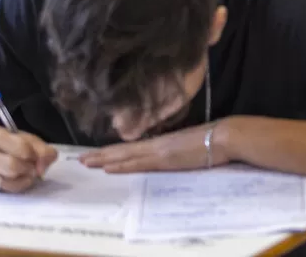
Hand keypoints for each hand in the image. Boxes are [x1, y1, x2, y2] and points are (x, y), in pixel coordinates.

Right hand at [0, 125, 57, 192]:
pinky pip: (7, 189)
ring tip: (27, 171)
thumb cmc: (1, 138)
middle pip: (14, 167)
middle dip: (30, 168)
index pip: (21, 149)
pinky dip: (19, 184)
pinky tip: (19, 177)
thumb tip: (48, 162)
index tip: (38, 155)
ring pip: (11, 182)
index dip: (35, 154)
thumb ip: (39, 147)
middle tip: (34, 165)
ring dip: (26, 178)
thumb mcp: (21, 135)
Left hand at [81, 123, 226, 173]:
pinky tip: (108, 168)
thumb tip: (174, 152)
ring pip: (125, 155)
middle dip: (102, 155)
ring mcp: (159, 151)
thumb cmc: (213, 139)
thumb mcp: (191, 142)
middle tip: (81, 159)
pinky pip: (137, 164)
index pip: (133, 147)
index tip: (98, 153)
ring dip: (105, 160)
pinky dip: (121, 166)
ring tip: (87, 163)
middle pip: (124, 150)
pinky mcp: (164, 160)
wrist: (224, 137)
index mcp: (163, 141)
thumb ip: (178, 147)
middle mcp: (157, 144)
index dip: (114, 150)